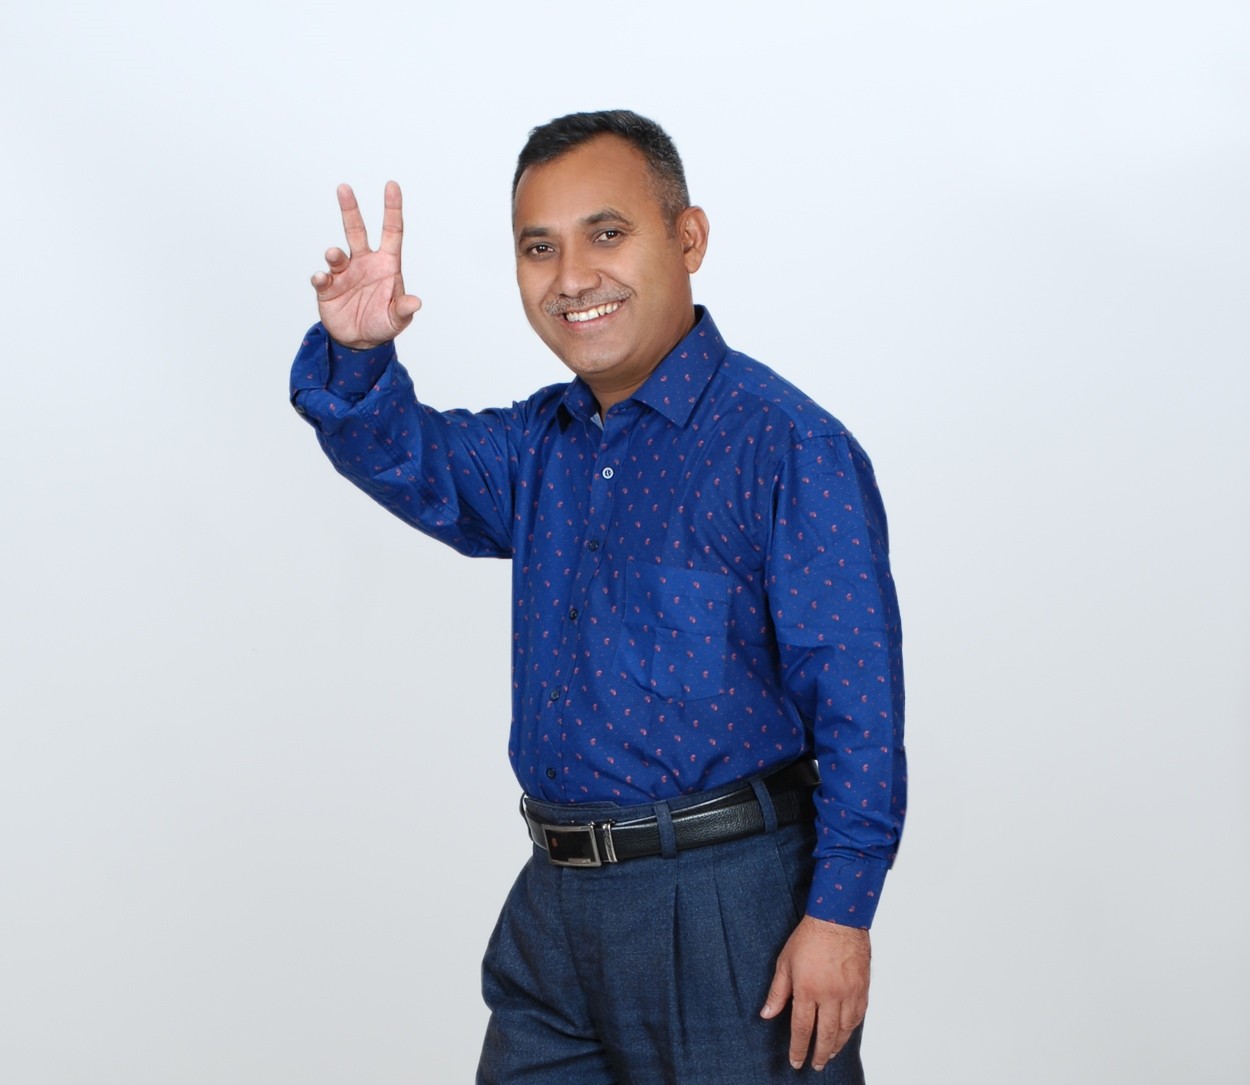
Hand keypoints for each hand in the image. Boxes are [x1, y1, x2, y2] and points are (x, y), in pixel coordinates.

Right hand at [311, 181, 421, 348]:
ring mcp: (344, 273)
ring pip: (337, 254)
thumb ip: (404, 309)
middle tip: (344, 188)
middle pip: (356, 230)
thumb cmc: (383, 322)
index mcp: (386, 264)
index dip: (392, 208)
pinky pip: (322, 278)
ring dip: (334, 253)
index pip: (391, 231)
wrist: (361, 340)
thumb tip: (416, 302)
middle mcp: (364, 262)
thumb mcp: (397, 318)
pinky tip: (322, 279)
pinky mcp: (328, 288)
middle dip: (350, 209)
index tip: (392, 185)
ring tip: (333, 254)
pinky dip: (321, 277)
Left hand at [760, 916, 869, 1072]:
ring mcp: (849, 992)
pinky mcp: (862, 987)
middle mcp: (830, 995)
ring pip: (845, 1029)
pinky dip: (852, 1029)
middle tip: (815, 1065)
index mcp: (807, 989)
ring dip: (836, 1045)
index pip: (802, 1028)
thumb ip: (777, 992)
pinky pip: (859, 1016)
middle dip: (819, 1053)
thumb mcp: (785, 962)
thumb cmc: (809, 937)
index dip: (799, 1049)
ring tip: (829, 1054)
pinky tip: (846, 1033)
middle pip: (825, 1034)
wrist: (838, 918)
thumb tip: (766, 1015)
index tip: (796, 1061)